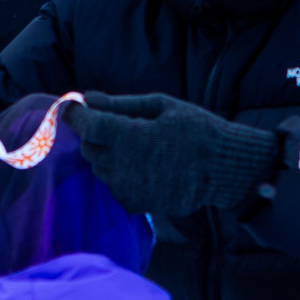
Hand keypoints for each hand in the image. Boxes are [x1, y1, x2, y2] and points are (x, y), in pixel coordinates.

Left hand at [74, 93, 279, 215]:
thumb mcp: (161, 106)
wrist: (224, 169)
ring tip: (136, 146)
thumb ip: (120, 103)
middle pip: (89, 148)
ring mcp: (128, 188)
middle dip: (95, 134)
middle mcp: (122, 165)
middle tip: (116, 125)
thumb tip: (88, 96)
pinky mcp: (136, 203)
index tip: (75, 107)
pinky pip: (114, 186)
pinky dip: (121, 175)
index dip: (76, 115)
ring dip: (108, 156)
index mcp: (128, 136)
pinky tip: (144, 166)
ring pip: (100, 169)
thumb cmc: (197, 130)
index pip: (86, 125)